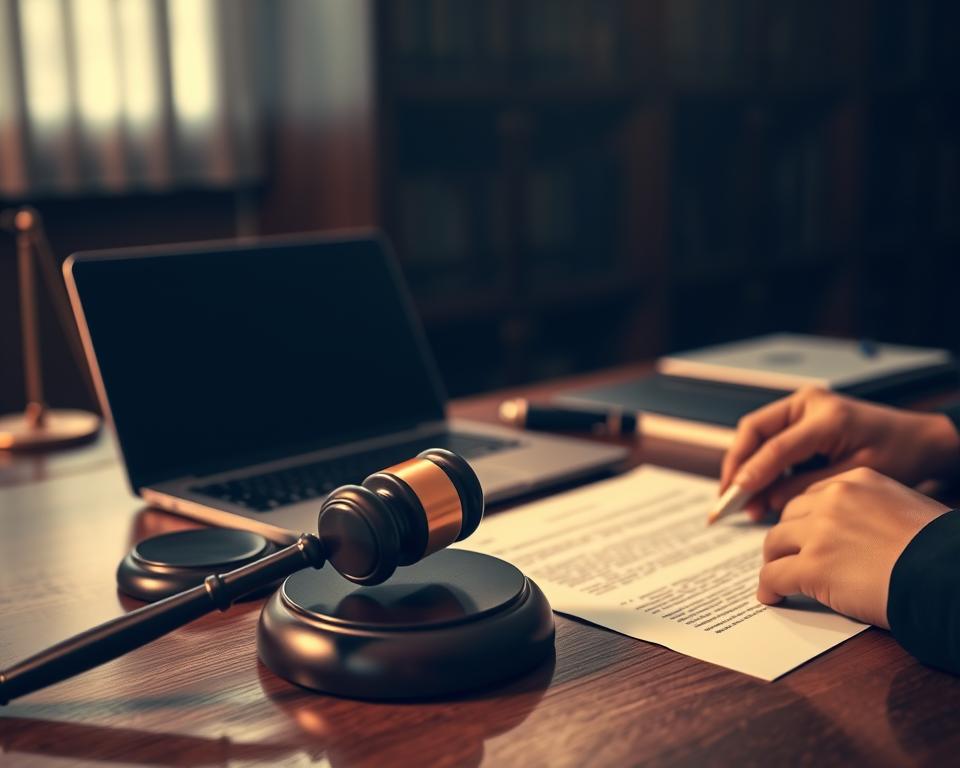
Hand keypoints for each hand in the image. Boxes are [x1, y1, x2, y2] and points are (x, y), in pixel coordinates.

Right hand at [720, 387, 959, 517]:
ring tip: (740, 501)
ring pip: (756, 434)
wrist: (918, 439)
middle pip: (754, 430)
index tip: (734, 495)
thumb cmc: (898, 455)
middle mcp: (809, 403)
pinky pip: (768, 439)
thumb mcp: (854, 476)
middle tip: (726, 498)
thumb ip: (806, 487)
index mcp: (827, 415)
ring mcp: (802, 406)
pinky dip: (759, 464)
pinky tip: (758, 490)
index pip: (777, 445)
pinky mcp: (799, 416)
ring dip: (745, 466)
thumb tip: (764, 500)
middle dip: (736, 464)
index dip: (753, 472)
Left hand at [758, 467, 947, 627]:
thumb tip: (853, 532)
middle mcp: (834, 499)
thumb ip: (870, 510)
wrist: (947, 575)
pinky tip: (772, 596)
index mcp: (858, 481)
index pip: (814, 495)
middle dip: (787, 536)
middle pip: (790, 515)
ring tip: (777, 576)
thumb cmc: (939, 550)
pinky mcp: (813, 566)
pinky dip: (769, 587)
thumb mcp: (904, 509)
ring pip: (775, 542)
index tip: (802, 532)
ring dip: (775, 560)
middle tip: (786, 554)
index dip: (805, 518)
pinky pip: (774, 575)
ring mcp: (820, 532)